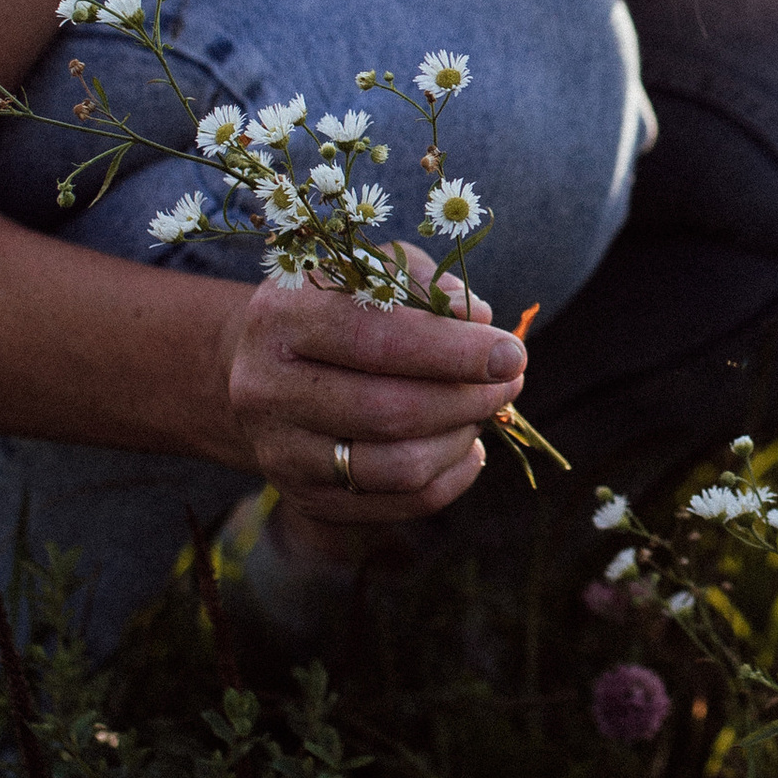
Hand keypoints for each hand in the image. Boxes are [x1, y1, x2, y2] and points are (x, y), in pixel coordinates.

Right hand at [221, 256, 526, 543]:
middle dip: (468, 397)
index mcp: (280, 318)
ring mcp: (281, 452)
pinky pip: (403, 503)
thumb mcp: (373, 274)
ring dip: (461, 438)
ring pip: (400, 467)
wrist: (267, 371)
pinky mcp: (307, 497)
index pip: (377, 339)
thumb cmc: (338, 310)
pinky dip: (453, 476)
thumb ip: (426, 284)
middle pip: (391, 411)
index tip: (511, 353)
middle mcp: (266, 389)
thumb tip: (478, 319)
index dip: (454, 350)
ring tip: (482, 409)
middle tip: (511, 382)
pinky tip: (466, 445)